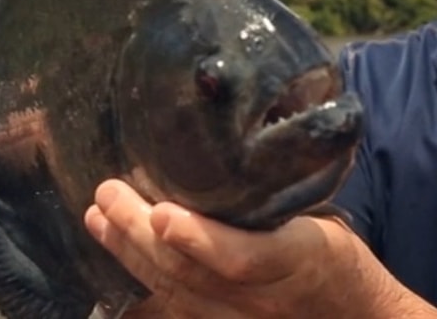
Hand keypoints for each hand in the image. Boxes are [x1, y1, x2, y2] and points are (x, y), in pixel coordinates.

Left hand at [84, 179, 414, 318]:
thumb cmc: (337, 258)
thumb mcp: (324, 219)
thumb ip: (281, 192)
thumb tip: (238, 134)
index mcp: (301, 258)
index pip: (246, 258)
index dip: (201, 240)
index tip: (164, 214)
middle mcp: (265, 298)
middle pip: (194, 275)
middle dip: (142, 236)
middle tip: (109, 195)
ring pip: (176, 293)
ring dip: (130, 254)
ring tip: (100, 216)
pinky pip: (175, 305)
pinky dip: (140, 274)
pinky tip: (115, 246)